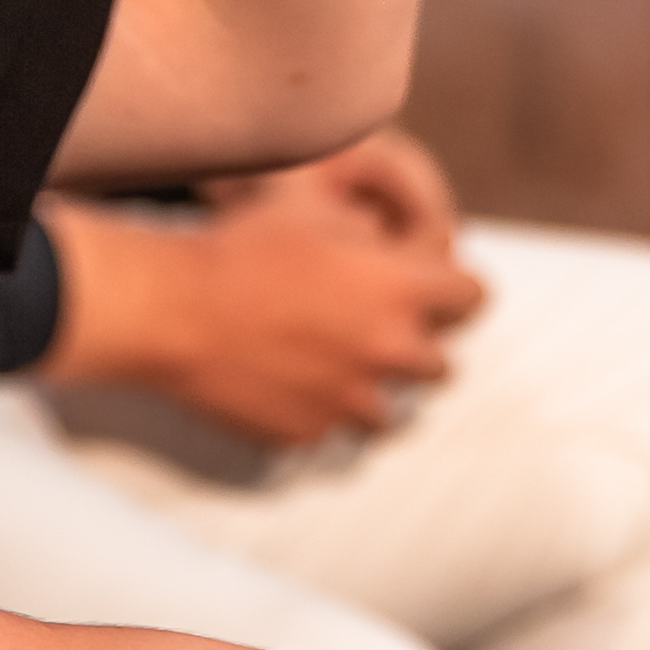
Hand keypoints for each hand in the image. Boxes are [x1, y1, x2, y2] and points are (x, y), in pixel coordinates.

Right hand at [40, 133, 488, 447]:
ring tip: (337, 372)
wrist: (175, 310)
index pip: (475, 298)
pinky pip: (336, 434)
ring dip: (376, 393)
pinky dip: (324, 416)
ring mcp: (351, 402)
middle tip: (376, 334)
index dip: (456, 291)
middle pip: (443, 368)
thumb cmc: (241, 249)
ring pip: (397, 415)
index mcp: (400, 291)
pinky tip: (290, 388)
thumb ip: (373, 239)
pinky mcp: (311, 435)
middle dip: (416, 349)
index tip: (435, 293)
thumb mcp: (316, 214)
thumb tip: (391, 252)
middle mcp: (389, 353)